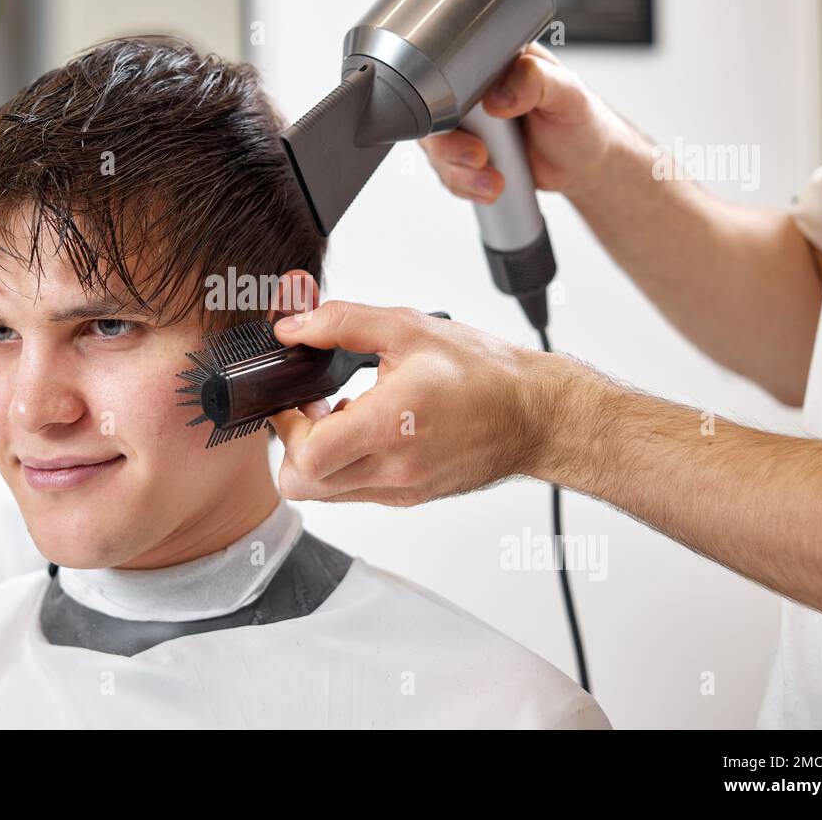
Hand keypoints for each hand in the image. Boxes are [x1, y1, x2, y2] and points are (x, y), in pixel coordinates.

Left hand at [267, 301, 577, 504]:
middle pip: (303, 486)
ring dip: (318, 457)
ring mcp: (400, 489)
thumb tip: (293, 328)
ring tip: (343, 415)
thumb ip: (341, 324)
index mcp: (389, 426)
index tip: (293, 399)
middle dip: (293, 447)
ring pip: (326, 494)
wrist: (536, 415)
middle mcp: (393, 469)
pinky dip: (346, 464)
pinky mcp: (409, 496)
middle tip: (310, 410)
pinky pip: (356, 491)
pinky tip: (368, 428)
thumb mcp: (408, 328)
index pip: (305, 458)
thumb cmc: (484, 373)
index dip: (286, 427)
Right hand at [419, 43, 631, 203]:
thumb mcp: (569, 94)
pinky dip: (464, 186)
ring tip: (493, 182)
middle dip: (449, 147)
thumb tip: (498, 93)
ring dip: (459, 173)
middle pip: (433, 117)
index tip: (471, 122)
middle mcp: (474, 94)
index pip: (451, 73)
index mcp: (494, 64)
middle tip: (478, 158)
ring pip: (436, 151)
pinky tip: (489, 187)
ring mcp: (467, 127)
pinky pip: (447, 173)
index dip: (448, 99)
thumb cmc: (580, 121)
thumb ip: (536, 81)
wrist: (584, 162)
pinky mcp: (466, 155)